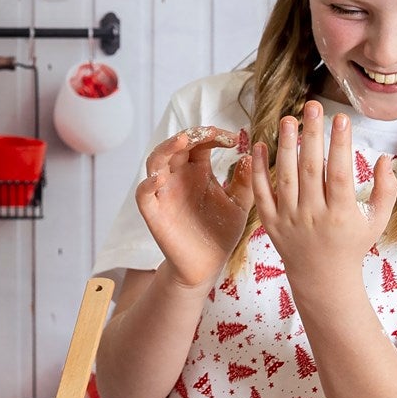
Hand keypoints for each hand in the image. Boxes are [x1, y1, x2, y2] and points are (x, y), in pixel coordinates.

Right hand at [134, 124, 256, 289]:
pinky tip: (158, 179)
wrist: (208, 265)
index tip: (235, 138)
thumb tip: (253, 155)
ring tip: (182, 141)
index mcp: (198, 171)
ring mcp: (164, 193)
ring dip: (166, 148)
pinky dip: (147, 184)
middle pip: (176, 145)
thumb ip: (245, 182)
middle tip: (210, 132)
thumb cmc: (221, 232)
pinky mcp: (154, 213)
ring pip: (155, 162)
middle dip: (191, 134)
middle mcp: (178, 177)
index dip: (214, 135)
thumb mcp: (239, 204)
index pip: (200, 143)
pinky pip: (143, 195)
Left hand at [249, 101, 396, 281]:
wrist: (323, 278)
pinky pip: (262, 193)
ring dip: (284, 146)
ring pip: (285, 178)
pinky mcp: (271, 223)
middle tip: (312, 106)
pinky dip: (258, 169)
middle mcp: (314, 216)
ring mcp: (289, 220)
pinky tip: (260, 144)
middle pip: (311, 170)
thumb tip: (386, 158)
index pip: (341, 174)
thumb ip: (386, 189)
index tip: (341, 118)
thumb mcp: (378, 221)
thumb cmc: (353, 244)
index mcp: (342, 215)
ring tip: (288, 119)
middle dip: (312, 135)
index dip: (341, 145)